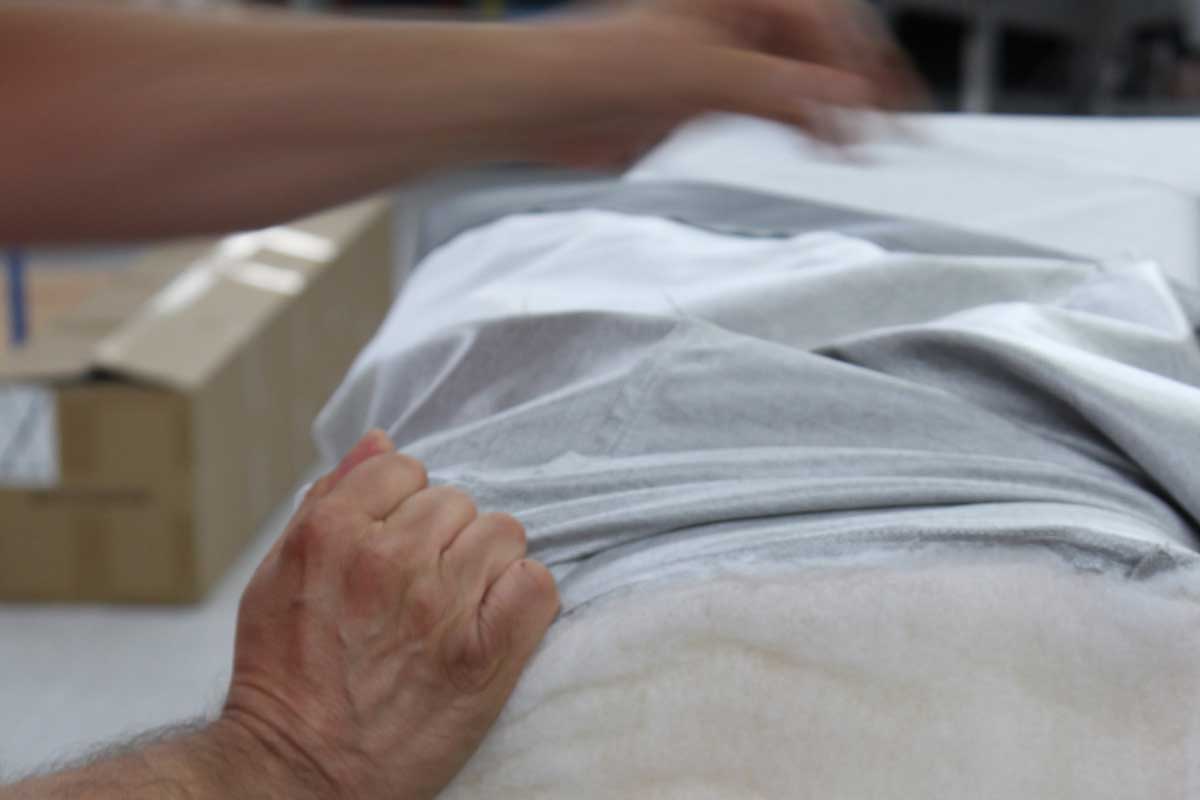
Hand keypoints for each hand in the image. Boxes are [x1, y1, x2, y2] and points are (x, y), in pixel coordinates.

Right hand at [216, 431, 559, 799]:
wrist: (298, 771)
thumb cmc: (285, 672)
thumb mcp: (279, 573)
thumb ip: (329, 500)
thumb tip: (380, 442)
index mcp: (333, 531)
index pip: (405, 468)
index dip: (404, 505)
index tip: (395, 543)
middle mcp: (389, 559)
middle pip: (457, 501)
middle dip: (444, 536)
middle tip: (422, 586)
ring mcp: (440, 605)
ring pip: (503, 534)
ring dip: (485, 565)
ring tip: (455, 607)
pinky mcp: (483, 654)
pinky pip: (537, 583)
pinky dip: (523, 598)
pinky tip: (493, 622)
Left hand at [520, 0, 926, 167]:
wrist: (540, 105)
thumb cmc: (598, 64)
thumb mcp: (697, 72)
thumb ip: (775, 88)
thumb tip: (845, 99)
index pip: (822, 19)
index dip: (863, 60)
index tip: (894, 103)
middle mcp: (736, 20)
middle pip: (819, 48)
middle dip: (860, 86)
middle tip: (900, 126)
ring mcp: (724, 59)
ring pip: (799, 81)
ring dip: (835, 113)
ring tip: (870, 146)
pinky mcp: (708, 98)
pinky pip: (773, 109)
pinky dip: (801, 130)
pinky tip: (826, 150)